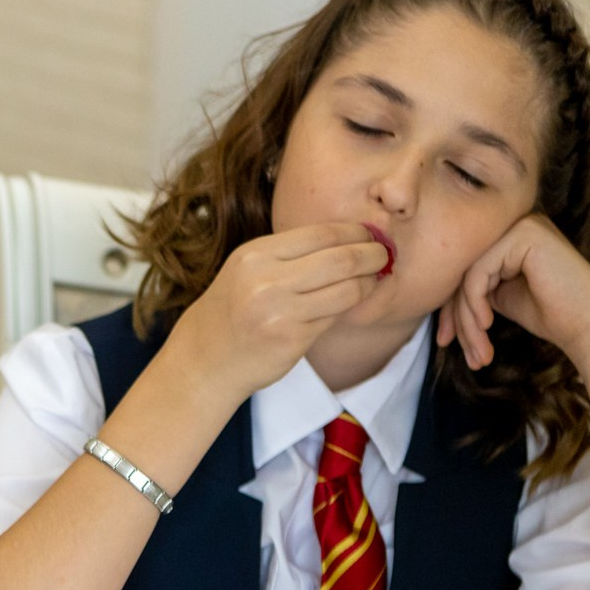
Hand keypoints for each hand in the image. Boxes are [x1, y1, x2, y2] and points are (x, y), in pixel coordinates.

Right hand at [164, 222, 387, 400]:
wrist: (205, 356)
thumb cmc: (233, 309)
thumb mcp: (249, 269)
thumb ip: (290, 253)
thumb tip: (349, 238)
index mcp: (256, 255)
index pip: (321, 233)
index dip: (354, 232)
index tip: (369, 235)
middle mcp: (266, 281)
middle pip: (341, 259)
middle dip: (371, 255)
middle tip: (384, 255)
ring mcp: (279, 313)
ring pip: (346, 290)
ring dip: (368, 283)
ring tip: (374, 279)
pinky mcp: (292, 340)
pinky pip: (334, 317)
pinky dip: (348, 307)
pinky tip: (350, 302)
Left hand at [436, 213, 589, 370]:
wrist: (589, 326)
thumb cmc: (551, 315)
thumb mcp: (500, 298)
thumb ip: (474, 288)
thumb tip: (439, 295)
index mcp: (511, 237)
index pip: (467, 271)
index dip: (451, 309)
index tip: (445, 341)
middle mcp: (516, 224)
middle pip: (464, 271)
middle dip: (455, 316)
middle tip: (454, 349)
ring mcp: (522, 225)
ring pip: (468, 275)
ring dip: (466, 319)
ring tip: (477, 350)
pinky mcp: (524, 235)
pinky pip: (478, 273)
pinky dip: (475, 304)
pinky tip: (486, 325)